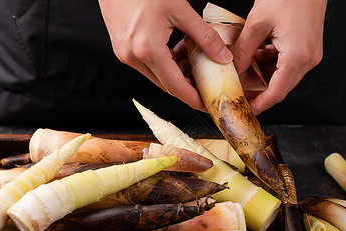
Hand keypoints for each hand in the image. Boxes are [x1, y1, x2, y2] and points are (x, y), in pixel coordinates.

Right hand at [98, 0, 232, 110]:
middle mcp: (133, 57)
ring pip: (157, 76)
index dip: (193, 98)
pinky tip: (178, 52)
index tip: (208, 104)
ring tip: (195, 62)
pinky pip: (148, 65)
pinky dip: (165, 64)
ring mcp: (125, 54)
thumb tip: (223, 57)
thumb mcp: (180, 10)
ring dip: (177, 74)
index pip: (175, 86)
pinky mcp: (123, 49)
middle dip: (188, 86)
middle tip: (207, 82)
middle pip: (166, 84)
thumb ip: (204, 36)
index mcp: (148, 50)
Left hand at [232, 0, 326, 114]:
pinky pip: (287, 63)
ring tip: (245, 66)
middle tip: (240, 90)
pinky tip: (258, 53)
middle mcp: (308, 59)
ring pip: (283, 75)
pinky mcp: (308, 47)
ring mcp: (310, 54)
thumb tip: (234, 71)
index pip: (277, 92)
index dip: (261, 105)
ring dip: (264, 75)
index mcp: (297, 56)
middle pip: (280, 86)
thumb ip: (244, 50)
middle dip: (259, 90)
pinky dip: (271, 63)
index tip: (247, 111)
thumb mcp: (258, 23)